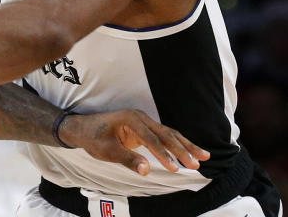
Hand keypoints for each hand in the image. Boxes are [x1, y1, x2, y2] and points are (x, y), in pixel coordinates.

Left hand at [61, 109, 209, 175]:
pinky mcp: (145, 128)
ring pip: (169, 134)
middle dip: (182, 149)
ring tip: (204, 157)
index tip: (174, 168)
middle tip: (197, 164)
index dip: (163, 154)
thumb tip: (146, 170)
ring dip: (186, 146)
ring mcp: (143, 121)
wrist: (83, 128)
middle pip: (165, 134)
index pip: (151, 138)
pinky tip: (192, 152)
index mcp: (130, 119)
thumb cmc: (93, 138)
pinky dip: (178, 144)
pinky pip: (165, 136)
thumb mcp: (107, 151)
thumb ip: (127, 159)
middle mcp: (140, 117)